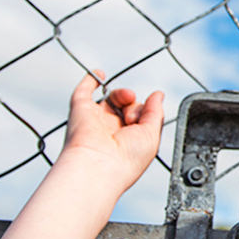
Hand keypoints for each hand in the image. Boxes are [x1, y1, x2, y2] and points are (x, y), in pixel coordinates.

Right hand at [60, 69, 164, 193]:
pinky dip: (91, 79)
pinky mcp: (80, 110)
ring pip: (112, 99)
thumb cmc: (126, 159)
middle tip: (133, 117)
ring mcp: (94, 120)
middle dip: (135, 105)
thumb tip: (158, 94)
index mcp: (127, 141)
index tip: (145, 119)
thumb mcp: (152, 135)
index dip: (145, 113)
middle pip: (127, 107)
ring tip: (127, 98)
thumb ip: (155, 113)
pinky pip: (83, 91)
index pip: (140, 118)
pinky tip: (100, 73)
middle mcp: (110, 132)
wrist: (98, 166)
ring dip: (123, 94)